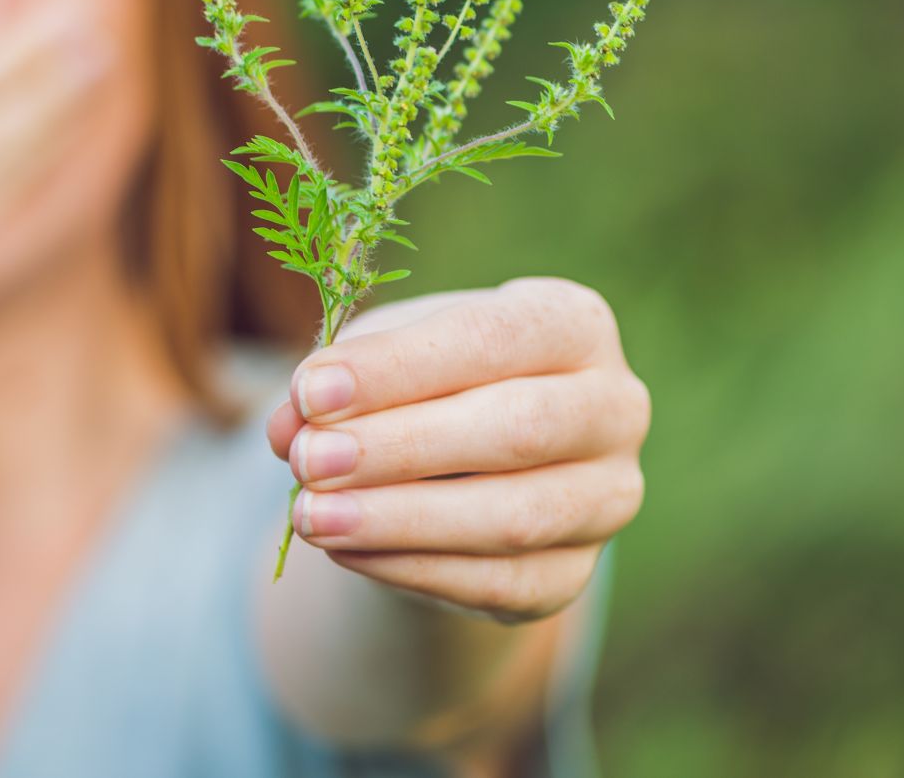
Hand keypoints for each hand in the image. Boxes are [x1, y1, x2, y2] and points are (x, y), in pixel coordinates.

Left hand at [265, 277, 649, 623]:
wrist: (468, 464)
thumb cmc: (425, 382)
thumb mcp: (380, 358)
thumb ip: (337, 380)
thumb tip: (290, 425)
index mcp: (573, 323)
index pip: (492, 337)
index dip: (398, 367)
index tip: (311, 390)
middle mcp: (613, 407)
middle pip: (515, 428)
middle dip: (400, 447)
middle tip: (308, 459)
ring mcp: (607, 497)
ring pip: (513, 517)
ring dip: (400, 519)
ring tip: (310, 516)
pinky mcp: (576, 573)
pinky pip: (498, 581)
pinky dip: (412, 568)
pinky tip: (345, 550)